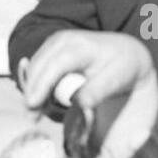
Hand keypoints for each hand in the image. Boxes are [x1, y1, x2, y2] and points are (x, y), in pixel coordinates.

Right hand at [21, 30, 157, 157]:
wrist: (125, 50)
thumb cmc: (122, 66)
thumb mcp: (117, 79)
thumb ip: (97, 91)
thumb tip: (77, 102)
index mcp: (83, 46)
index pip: (57, 65)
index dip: (42, 84)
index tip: (32, 104)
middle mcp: (64, 40)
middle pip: (39, 66)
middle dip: (32, 92)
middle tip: (32, 118)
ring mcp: (54, 42)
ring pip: (34, 67)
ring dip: (32, 90)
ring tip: (38, 112)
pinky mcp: (50, 48)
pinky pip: (36, 67)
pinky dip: (35, 84)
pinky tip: (41, 99)